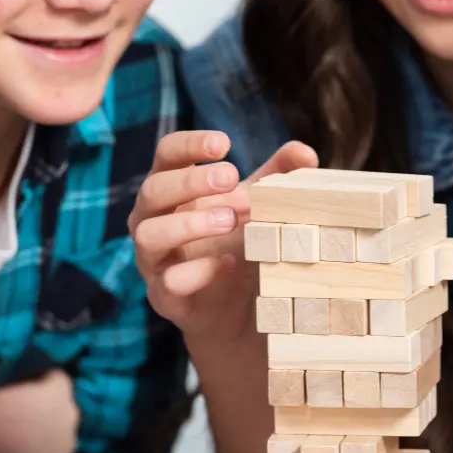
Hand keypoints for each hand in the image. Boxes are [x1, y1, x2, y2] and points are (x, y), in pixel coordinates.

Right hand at [0, 370, 78, 452]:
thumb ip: (3, 384)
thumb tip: (1, 388)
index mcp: (56, 392)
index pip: (54, 376)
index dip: (35, 378)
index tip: (16, 382)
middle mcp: (68, 422)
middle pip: (58, 408)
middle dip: (39, 408)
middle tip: (12, 410)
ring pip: (52, 438)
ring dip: (36, 436)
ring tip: (7, 439)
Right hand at [129, 130, 317, 343]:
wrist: (238, 308)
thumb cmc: (239, 243)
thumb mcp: (258, 206)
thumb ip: (276, 177)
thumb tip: (304, 152)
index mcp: (173, 190)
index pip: (165, 155)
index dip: (188, 144)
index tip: (224, 144)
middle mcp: (154, 220)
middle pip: (152, 190)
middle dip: (190, 182)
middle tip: (231, 177)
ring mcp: (154, 260)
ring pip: (148, 235)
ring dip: (188, 224)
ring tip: (229, 220)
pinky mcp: (164, 296)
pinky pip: (168, 282)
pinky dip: (197, 272)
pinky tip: (227, 263)